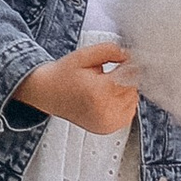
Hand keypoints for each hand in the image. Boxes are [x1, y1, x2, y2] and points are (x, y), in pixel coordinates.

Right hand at [19, 37, 141, 134]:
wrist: (47, 94)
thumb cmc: (64, 75)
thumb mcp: (84, 55)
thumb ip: (109, 50)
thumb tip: (130, 55)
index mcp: (98, 92)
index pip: (130, 76)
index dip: (127, 66)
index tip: (122, 61)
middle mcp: (104, 111)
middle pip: (133, 89)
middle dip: (124, 79)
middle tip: (106, 75)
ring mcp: (106, 123)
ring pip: (133, 101)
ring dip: (124, 92)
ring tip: (103, 87)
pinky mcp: (108, 129)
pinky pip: (128, 112)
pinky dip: (122, 104)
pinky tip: (106, 98)